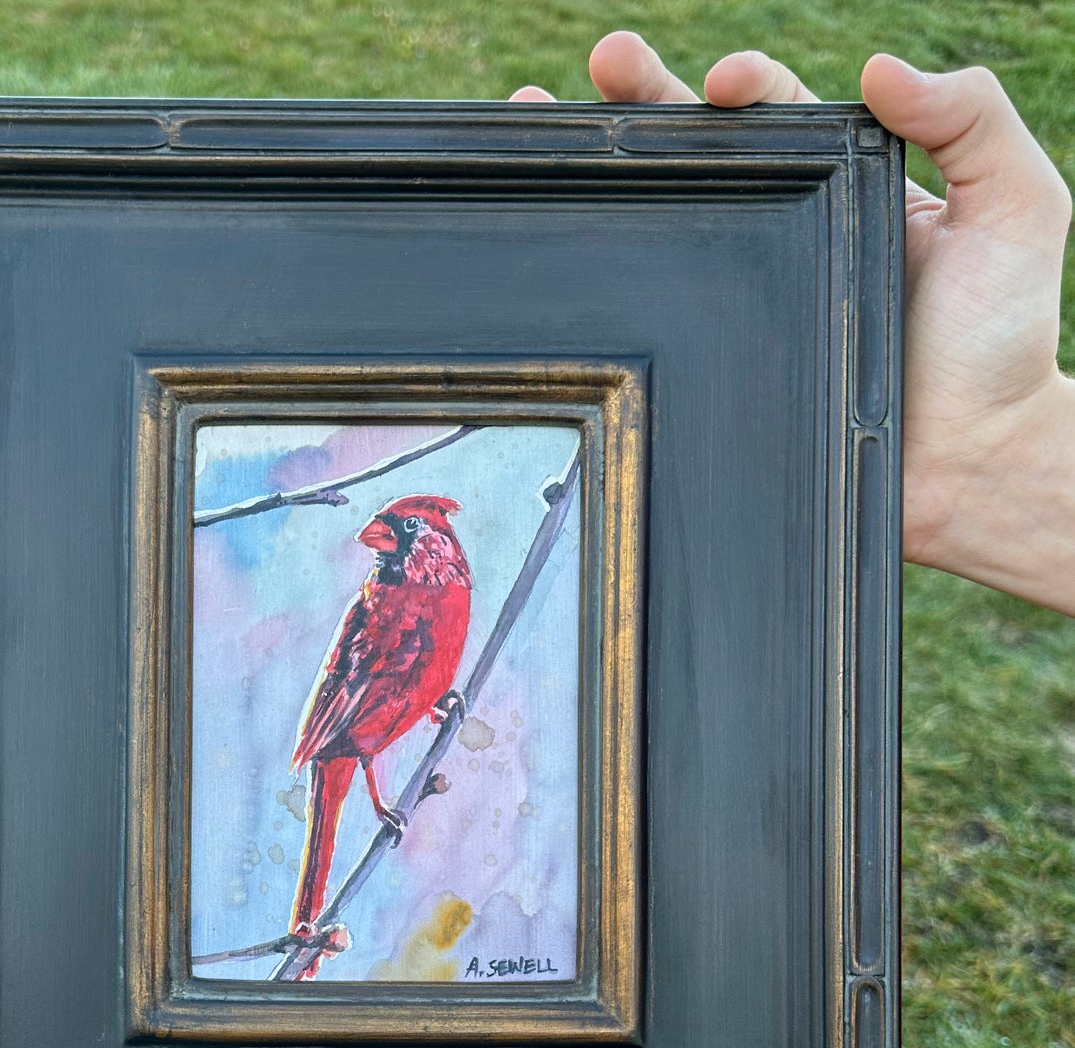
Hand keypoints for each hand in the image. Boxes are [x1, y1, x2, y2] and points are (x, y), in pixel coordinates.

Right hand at [514, 34, 1074, 615]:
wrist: (971, 465)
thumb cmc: (1004, 340)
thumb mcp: (1019, 206)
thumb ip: (973, 121)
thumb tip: (881, 66)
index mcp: (842, 190)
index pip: (776, 116)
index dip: (739, 87)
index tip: (716, 82)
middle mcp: (784, 242)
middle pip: (697, 157)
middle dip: (642, 104)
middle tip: (599, 67)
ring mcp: (746, 307)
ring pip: (665, 231)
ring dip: (605, 181)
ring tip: (542, 141)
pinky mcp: (721, 366)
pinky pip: (662, 320)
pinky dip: (613, 289)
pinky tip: (566, 258)